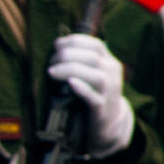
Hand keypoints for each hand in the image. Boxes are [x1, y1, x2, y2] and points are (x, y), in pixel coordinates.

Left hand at [49, 34, 134, 157]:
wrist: (109, 122)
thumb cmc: (94, 93)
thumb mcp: (92, 73)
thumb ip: (81, 60)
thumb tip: (56, 46)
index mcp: (110, 62)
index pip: (95, 45)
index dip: (75, 41)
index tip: (56, 45)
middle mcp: (113, 75)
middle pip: (93, 58)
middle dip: (68, 55)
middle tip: (50, 62)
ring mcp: (109, 92)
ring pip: (97, 77)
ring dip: (72, 70)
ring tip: (52, 72)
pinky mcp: (102, 109)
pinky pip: (94, 98)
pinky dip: (82, 89)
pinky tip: (70, 83)